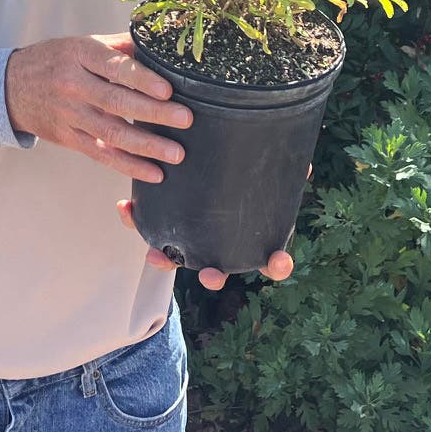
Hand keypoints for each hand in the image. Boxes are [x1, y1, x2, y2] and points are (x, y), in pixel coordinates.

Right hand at [5, 32, 191, 181]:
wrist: (11, 87)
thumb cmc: (56, 60)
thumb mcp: (83, 44)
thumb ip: (120, 46)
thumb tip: (161, 46)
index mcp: (80, 55)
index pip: (115, 67)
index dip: (142, 79)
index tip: (168, 90)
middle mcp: (73, 85)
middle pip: (117, 102)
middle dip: (154, 113)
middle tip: (185, 120)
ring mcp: (70, 114)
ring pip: (111, 133)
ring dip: (147, 146)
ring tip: (176, 154)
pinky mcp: (68, 138)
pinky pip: (101, 154)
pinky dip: (128, 165)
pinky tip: (153, 172)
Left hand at [115, 162, 310, 289]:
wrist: (195, 155)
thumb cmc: (243, 171)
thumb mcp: (263, 170)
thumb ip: (283, 169)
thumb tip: (305, 164)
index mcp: (252, 237)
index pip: (272, 259)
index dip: (277, 264)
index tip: (279, 261)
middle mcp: (220, 245)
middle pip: (219, 271)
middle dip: (213, 275)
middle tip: (210, 275)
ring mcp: (190, 237)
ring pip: (178, 257)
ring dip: (167, 260)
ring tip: (155, 256)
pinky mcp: (163, 219)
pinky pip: (148, 224)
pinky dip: (136, 218)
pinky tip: (125, 208)